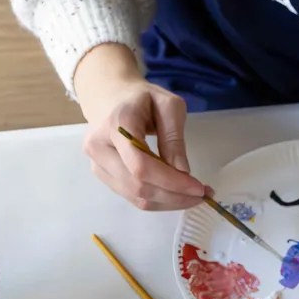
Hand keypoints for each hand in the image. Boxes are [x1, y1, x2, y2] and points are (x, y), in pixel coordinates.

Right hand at [75, 44, 207, 210]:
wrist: (110, 96)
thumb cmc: (142, 98)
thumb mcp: (169, 106)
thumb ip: (174, 138)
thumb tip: (182, 172)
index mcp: (117, 124)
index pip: (141, 165)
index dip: (171, 182)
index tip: (198, 188)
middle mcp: (99, 147)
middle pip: (137, 185)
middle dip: (174, 196)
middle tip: (202, 194)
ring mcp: (97, 163)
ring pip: (134, 196)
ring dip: (167, 202)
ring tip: (192, 196)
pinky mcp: (101, 174)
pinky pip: (131, 196)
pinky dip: (157, 200)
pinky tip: (175, 193)